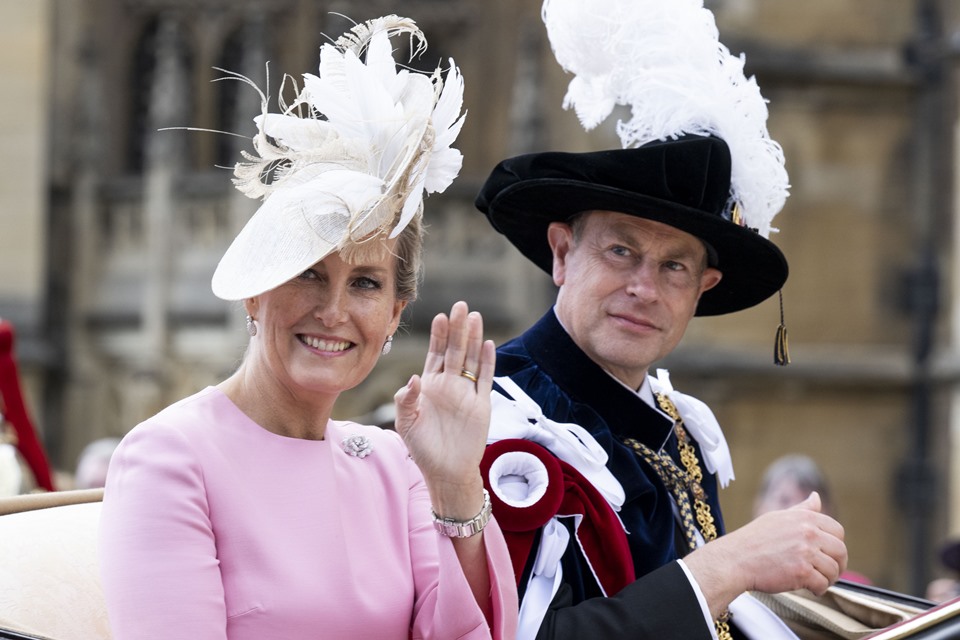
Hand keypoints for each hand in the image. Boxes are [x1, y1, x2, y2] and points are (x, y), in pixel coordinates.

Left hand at [393, 301, 494, 518]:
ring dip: (474, 339)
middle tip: (461, 305)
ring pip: (471, 360)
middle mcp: (449, 385)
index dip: (438, 336)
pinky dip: (487, 362)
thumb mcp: (406, 424)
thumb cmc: (423, 449)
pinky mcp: (481, 405)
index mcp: (430, 386)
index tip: (440, 317)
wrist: (446, 472)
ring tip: (475, 317)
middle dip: (458, 328)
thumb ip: (405, 400)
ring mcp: (466, 393)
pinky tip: (488, 344)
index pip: (435, 354)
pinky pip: (485, 379)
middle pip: (455, 350)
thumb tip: (414, 378)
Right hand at [684, 492, 847, 617]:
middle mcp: (807, 532)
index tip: (828, 554)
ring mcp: (805, 552)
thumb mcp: (778, 517)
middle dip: (838, 564)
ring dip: (828, 579)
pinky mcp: (801, 572)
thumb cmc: (754, 540)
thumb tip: (816, 496)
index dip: (836, 545)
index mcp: (804, 518)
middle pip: (840, 551)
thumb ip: (802, 510)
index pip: (837, 530)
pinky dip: (818, 590)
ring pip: (833, 570)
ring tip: (815, 581)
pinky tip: (808, 588)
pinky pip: (822, 584)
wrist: (735, 559)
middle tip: (828, 572)